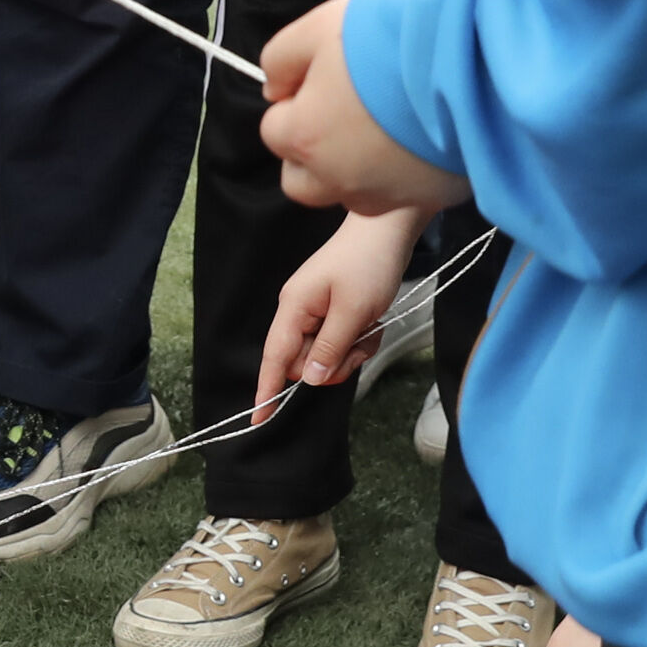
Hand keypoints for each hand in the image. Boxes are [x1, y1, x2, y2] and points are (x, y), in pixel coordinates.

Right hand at [254, 207, 425, 426]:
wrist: (387, 226)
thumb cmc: (368, 264)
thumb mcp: (353, 312)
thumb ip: (330, 349)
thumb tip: (308, 380)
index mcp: (294, 308)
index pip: (275, 357)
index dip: (266, 390)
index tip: (258, 420)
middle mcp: (298, 311)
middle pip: (305, 361)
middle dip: (334, 364)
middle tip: (362, 345)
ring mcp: (316, 310)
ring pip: (326, 354)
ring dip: (352, 350)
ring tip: (372, 326)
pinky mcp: (333, 310)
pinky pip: (340, 341)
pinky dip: (359, 339)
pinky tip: (374, 321)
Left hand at [258, 0, 471, 217]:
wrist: (471, 57)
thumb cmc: (387, 36)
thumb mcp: (318, 27)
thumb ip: (281, 59)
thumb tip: (275, 88)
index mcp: (304, 137)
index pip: (275, 130)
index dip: (297, 102)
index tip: (326, 80)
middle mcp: (338, 178)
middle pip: (303, 179)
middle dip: (313, 151)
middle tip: (346, 112)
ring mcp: (386, 195)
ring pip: (351, 193)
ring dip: (355, 168)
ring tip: (385, 128)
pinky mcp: (431, 198)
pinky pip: (402, 195)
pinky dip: (401, 175)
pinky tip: (418, 140)